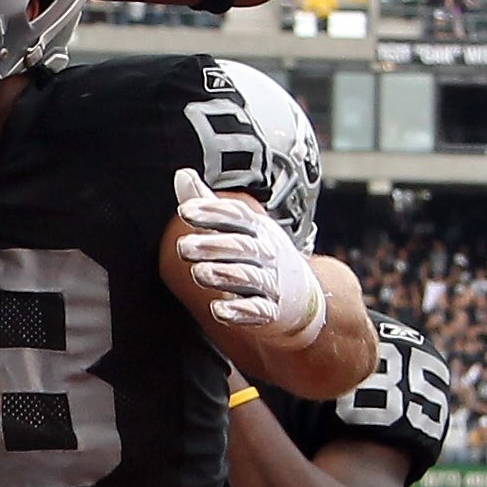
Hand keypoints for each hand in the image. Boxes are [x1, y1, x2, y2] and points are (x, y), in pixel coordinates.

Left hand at [171, 168, 323, 342]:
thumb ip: (209, 205)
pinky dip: (239, 311)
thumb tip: (183, 175)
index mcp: (257, 229)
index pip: (237, 216)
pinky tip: (219, 310)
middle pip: (241, 246)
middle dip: (213, 245)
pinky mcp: (271, 310)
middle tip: (184, 247)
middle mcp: (266, 254)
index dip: (212, 212)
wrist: (303, 296)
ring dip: (224, 275)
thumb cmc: (264, 256)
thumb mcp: (242, 227)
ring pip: (249, 277)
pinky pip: (257, 310)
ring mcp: (271, 282)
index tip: (185, 210)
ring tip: (200, 273)